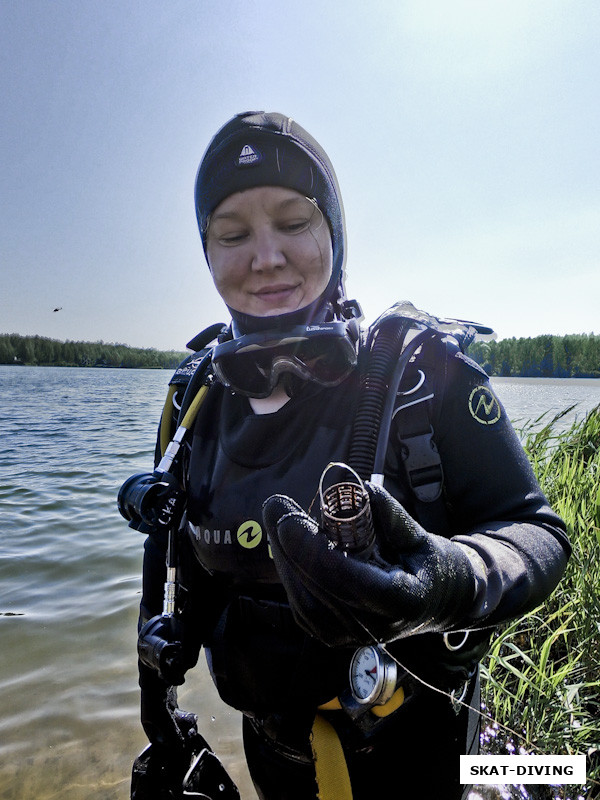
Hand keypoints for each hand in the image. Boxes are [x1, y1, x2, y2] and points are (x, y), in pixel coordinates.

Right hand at [135, 675, 207, 797]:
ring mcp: (165, 712)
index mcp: (150, 726)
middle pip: (170, 735)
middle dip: (181, 736)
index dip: (171, 748)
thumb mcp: (162, 718)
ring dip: (185, 728)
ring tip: (192, 724)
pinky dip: (186, 719)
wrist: (158, 671)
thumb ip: (171, 733)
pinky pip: (181, 716)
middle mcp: (156, 720)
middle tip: (191, 736)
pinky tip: (192, 718)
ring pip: (177, 726)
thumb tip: (180, 748)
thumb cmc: (155, 696)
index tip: (183, 750)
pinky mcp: (173, 703)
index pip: (160, 744)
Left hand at [262, 483, 475, 646]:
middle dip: (290, 546)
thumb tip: (359, 489)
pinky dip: (290, 572)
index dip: (315, 552)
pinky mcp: (334, 635)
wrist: (436, 602)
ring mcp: (352, 637)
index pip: (351, 581)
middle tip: (275, 507)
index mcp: (402, 601)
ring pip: (305, 600)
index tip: (290, 521)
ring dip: (285, 557)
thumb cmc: (427, 563)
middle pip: (320, 589)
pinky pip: (303, 606)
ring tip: (277, 519)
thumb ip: (389, 515)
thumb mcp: (418, 535)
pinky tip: (284, 544)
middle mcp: (375, 628)